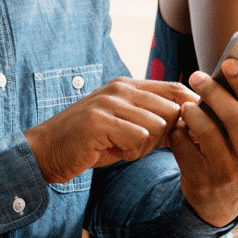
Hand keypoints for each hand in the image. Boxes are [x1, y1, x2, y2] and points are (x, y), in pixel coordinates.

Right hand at [24, 77, 198, 183]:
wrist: (46, 150)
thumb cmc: (89, 142)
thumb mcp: (125, 125)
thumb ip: (153, 120)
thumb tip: (190, 124)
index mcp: (128, 85)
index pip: (174, 88)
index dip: (189, 109)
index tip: (188, 132)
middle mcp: (120, 88)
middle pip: (170, 109)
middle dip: (164, 135)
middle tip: (140, 146)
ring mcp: (109, 102)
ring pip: (156, 125)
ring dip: (145, 147)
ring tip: (124, 149)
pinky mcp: (99, 120)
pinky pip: (137, 138)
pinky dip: (131, 153)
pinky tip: (113, 152)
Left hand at [169, 59, 237, 226]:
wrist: (221, 202)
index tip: (229, 62)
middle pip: (233, 116)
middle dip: (213, 90)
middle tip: (196, 75)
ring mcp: (226, 173)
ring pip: (206, 130)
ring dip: (192, 111)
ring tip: (186, 105)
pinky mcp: (200, 180)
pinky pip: (183, 144)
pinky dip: (178, 130)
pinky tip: (179, 127)